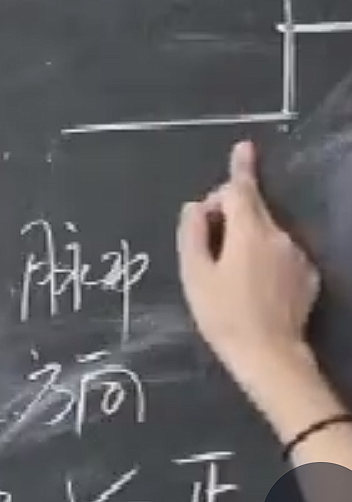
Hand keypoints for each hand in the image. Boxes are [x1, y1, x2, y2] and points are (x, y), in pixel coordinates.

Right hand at [177, 139, 320, 392]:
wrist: (268, 353)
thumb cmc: (222, 315)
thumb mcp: (194, 276)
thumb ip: (193, 235)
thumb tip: (195, 208)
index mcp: (248, 232)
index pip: (241, 189)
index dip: (237, 170)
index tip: (242, 148)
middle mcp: (279, 236)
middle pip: (255, 209)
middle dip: (233, 209)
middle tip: (210, 228)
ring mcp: (297, 256)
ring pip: (268, 234)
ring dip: (248, 240)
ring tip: (229, 271)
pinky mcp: (308, 276)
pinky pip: (282, 256)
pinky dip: (266, 260)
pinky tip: (254, 286)